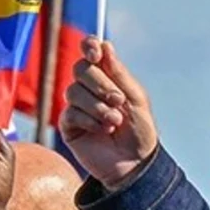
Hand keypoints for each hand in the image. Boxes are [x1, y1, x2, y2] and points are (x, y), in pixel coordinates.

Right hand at [60, 38, 158, 188]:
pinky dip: (90, 121)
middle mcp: (90, 88)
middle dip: (100, 84)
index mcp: (107, 77)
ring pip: (74, 91)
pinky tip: (103, 131)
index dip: (89, 47)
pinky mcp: (69, 125)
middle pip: (80, 69)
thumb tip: (105, 46)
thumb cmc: (140, 132)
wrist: (135, 164)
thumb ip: (120, 74)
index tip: (95, 54)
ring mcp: (78, 106)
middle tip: (118, 101)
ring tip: (115, 122)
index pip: (91, 52)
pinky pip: (71, 113)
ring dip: (97, 107)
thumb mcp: (136, 99)